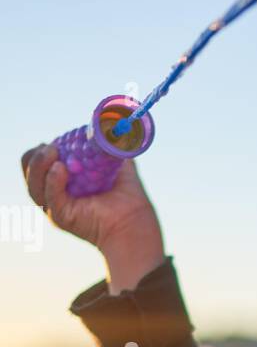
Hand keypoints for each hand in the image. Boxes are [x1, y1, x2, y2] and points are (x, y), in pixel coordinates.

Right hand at [21, 142, 161, 254]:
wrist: (136, 220)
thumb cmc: (127, 196)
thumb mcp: (115, 163)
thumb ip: (108, 145)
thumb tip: (108, 126)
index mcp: (62, 181)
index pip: (37, 163)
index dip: (42, 151)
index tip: (58, 141)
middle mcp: (54, 195)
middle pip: (29, 172)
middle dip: (36, 157)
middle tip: (53, 147)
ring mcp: (56, 207)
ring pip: (34, 186)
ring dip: (39, 165)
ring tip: (54, 152)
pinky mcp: (62, 218)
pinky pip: (50, 198)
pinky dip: (52, 181)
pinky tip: (60, 169)